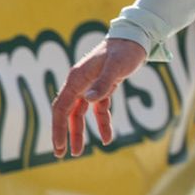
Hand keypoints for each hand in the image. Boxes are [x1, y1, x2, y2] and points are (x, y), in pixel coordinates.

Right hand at [52, 38, 147, 157]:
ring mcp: (90, 86)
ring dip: (79, 132)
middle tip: (60, 154)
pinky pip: (98, 109)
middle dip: (63, 133)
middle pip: (67, 112)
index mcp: (77, 79)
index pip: (61, 108)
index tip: (59, 146)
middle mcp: (79, 83)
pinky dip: (101, 123)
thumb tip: (88, 100)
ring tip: (78, 153)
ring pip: (80, 113)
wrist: (135, 39)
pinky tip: (108, 138)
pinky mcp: (103, 88)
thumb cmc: (124, 51)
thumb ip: (103, 84)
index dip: (58, 128)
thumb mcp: (116, 68)